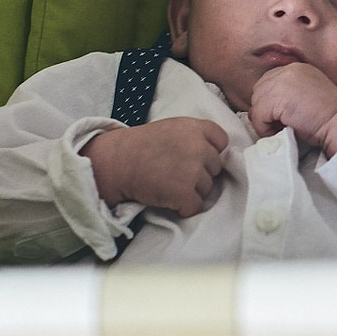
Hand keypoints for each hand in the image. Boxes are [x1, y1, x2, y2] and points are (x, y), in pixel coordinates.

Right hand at [82, 117, 228, 216]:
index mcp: (194, 128)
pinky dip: (183, 207)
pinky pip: (195, 206)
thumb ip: (194, 137)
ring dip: (191, 191)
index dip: (211, 152)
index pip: (222, 141)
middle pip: (215, 168)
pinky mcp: (185, 192)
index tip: (195, 158)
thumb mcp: (170, 129)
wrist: (115, 163)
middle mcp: (198, 147)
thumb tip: (214, 155)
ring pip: (207, 188)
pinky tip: (168, 199)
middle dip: (200, 173)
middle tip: (175, 173)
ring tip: (168, 184)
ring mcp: (193, 171)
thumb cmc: (139, 146)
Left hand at [248, 62, 336, 152]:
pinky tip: (285, 130)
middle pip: (258, 92)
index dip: (271, 103)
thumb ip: (288, 94)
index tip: (286, 117)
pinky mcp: (277, 98)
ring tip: (286, 127)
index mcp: (296, 69)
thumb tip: (263, 109)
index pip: (267, 83)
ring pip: (256, 105)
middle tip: (285, 124)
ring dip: (266, 121)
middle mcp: (287, 70)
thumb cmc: (330, 117)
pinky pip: (258, 117)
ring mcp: (281, 82)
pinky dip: (266, 129)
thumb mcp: (307, 96)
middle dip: (267, 111)